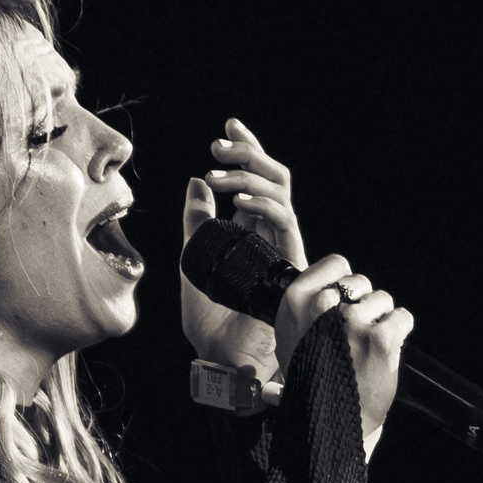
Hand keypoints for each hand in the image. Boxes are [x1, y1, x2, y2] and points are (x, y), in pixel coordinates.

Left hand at [181, 119, 307, 404]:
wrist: (221, 357)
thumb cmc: (209, 319)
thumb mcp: (193, 257)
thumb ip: (197, 221)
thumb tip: (197, 183)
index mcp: (252, 229)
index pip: (258, 180)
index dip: (248, 149)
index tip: (230, 126)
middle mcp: (272, 233)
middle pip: (275, 178)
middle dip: (250, 151)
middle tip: (219, 143)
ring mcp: (283, 245)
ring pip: (281, 191)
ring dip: (250, 173)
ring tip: (219, 172)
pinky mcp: (290, 261)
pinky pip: (284, 220)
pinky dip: (262, 202)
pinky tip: (237, 200)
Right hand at [275, 258, 414, 441]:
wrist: (329, 422)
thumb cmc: (313, 379)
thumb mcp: (292, 339)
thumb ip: (308, 308)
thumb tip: (331, 287)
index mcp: (295, 302)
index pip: (336, 263)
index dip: (344, 283)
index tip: (342, 305)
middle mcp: (321, 307)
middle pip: (361, 282)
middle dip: (364, 304)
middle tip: (353, 335)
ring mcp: (351, 322)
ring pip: (383, 299)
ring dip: (381, 321)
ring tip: (365, 349)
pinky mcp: (379, 339)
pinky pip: (402, 317)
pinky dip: (399, 332)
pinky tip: (384, 352)